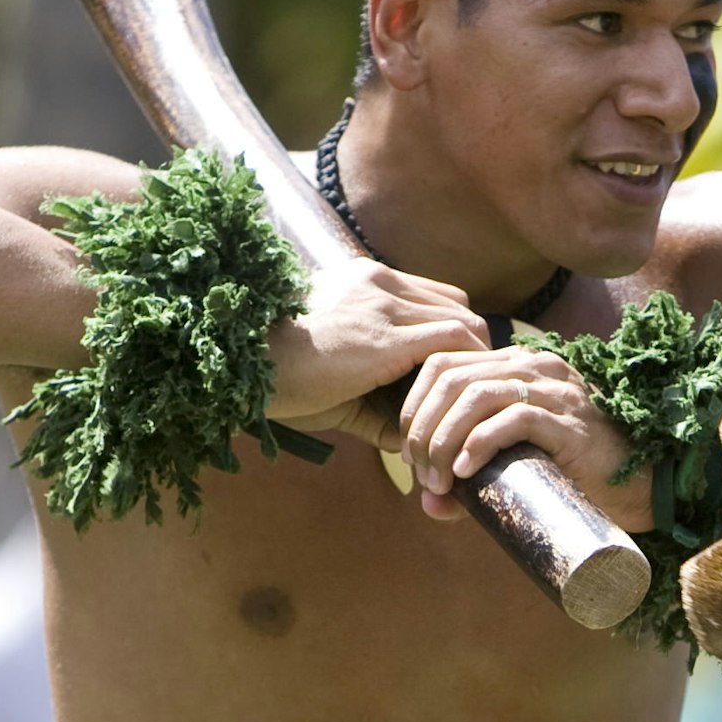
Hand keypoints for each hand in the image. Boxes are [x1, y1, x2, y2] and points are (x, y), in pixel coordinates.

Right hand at [266, 256, 488, 430]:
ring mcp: (385, 304)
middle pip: (455, 304)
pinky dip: (465, 368)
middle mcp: (378, 283)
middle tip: (476, 390)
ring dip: (473, 360)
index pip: (430, 296)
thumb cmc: (276, 377)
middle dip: (471, 346)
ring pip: (462, 320)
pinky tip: (466, 399)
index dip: (450, 330)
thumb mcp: (327, 378)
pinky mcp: (389, 335)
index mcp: (361, 283)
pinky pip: (453, 340)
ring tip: (476, 399)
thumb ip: (370, 401)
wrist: (245, 368)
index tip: (457, 370)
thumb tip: (405, 439)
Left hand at [398, 345, 646, 526]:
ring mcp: (553, 389)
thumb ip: (471, 477)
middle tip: (420, 471)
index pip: (443, 363)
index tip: (408, 452)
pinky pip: (513, 419)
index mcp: (516, 363)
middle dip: (423, 426)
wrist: (642, 484)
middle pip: (451, 376)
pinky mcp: (568, 420)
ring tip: (440, 478)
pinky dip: (479, 444)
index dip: (414, 405)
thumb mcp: (514, 466)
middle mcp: (533, 365)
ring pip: (475, 394)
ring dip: (444, 438)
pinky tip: (466, 472)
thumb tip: (428, 504)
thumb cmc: (577, 474)